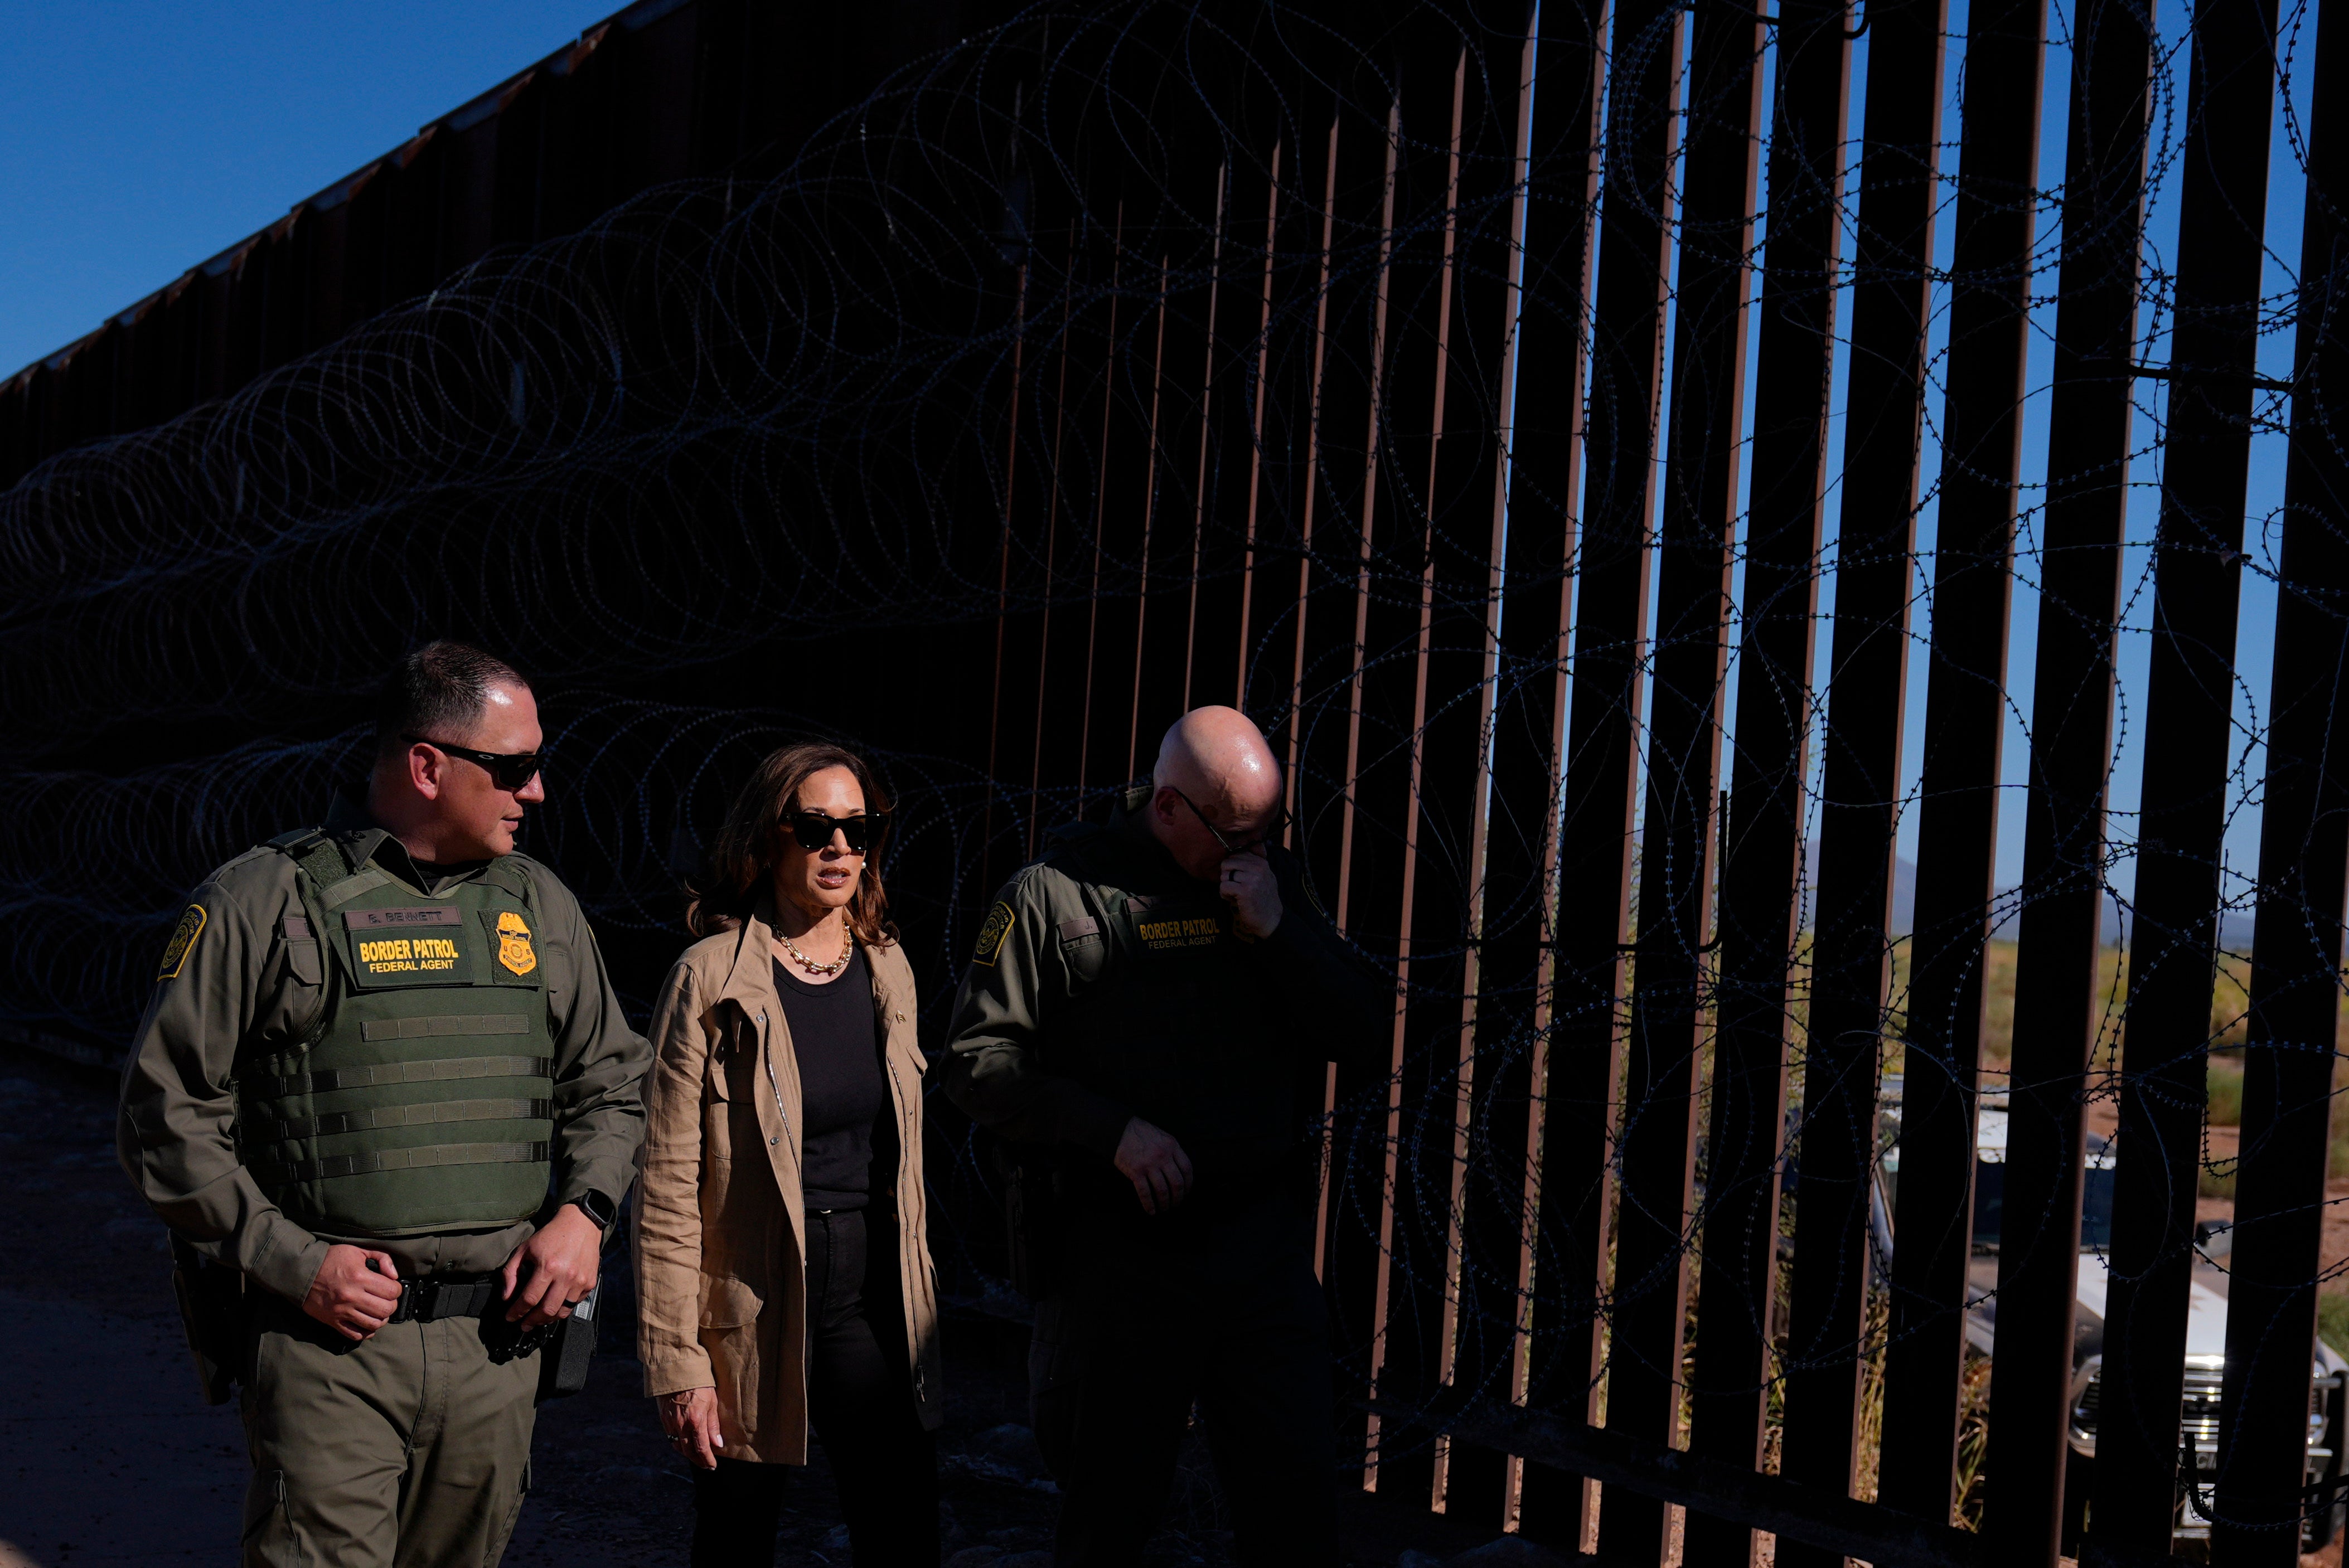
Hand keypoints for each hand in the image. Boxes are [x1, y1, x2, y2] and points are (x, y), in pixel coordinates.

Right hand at [303, 1244, 402, 1341]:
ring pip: (373, 1324)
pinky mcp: (333, 1321)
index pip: (392, 1291)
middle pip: (385, 1310)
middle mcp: (352, 1296)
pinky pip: (355, 1335)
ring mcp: (342, 1312)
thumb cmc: (331, 1260)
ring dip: (381, 1319)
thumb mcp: (358, 1250)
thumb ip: (382, 1258)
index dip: (397, 1289)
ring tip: (379, 1312)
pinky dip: (366, 1332)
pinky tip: (367, 1323)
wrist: (302, 1272)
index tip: (392, 1287)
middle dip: (391, 1305)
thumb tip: (395, 1275)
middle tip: (387, 1300)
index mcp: (360, 1277)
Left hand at [500, 1202, 602, 1327]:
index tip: (510, 1317)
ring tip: (539, 1319)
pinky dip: (563, 1309)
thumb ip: (511, 1272)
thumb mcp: (525, 1249)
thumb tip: (506, 1296)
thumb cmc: (551, 1235)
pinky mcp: (590, 1282)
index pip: (529, 1299)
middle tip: (524, 1324)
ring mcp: (580, 1281)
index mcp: (547, 1267)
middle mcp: (566, 1276)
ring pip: (562, 1311)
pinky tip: (554, 1306)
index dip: (517, 1312)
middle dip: (532, 1321)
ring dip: (547, 1319)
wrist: (581, 1224)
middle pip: (546, 1310)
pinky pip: (574, 1304)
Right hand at [657, 1385, 724, 1468]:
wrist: (677, 1369)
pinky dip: (679, 1444)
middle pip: (688, 1451)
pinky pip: (671, 1437)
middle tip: (706, 1465)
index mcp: (695, 1421)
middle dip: (698, 1460)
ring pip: (678, 1446)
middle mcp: (681, 1425)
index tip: (712, 1466)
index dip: (707, 1460)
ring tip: (697, 1456)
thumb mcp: (712, 1402)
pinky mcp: (663, 1418)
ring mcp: (670, 1423)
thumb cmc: (699, 1384)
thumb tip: (718, 1444)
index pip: (701, 1448)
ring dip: (688, 1454)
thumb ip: (713, 1425)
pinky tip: (686, 1443)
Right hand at [1114, 1117, 1193, 1214]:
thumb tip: (1180, 1172)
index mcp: (1172, 1146)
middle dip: (1178, 1197)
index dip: (1189, 1184)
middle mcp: (1162, 1156)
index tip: (1187, 1192)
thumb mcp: (1163, 1137)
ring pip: (1162, 1190)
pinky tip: (1151, 1211)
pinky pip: (1145, 1192)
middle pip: (1177, 1182)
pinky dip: (1149, 1205)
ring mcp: (1149, 1164)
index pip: (1187, 1169)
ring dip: (1165, 1203)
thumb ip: (1173, 1152)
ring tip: (1165, 1208)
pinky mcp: (1135, 1172)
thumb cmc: (1143, 1134)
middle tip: (1177, 1204)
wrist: (1120, 1130)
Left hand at [1219, 853, 1282, 937]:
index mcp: (1261, 862)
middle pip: (1227, 863)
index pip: (1236, 854)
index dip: (1232, 867)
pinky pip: (1223, 887)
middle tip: (1234, 887)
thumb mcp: (1263, 876)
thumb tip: (1233, 853)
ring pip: (1224, 875)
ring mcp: (1252, 879)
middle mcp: (1257, 867)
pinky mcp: (1245, 891)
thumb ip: (1251, 864)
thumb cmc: (1263, 898)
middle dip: (1226, 876)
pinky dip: (1225, 895)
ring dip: (1225, 886)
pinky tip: (1234, 900)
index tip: (1238, 878)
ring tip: (1235, 894)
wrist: (1271, 919)